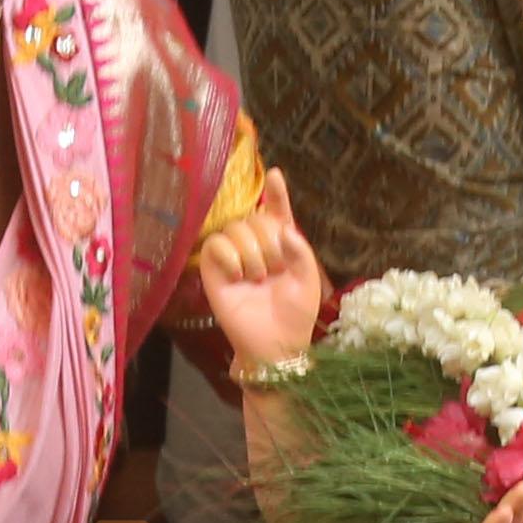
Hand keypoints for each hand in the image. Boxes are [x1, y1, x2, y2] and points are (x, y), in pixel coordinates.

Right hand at [195, 167, 329, 373]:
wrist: (276, 345)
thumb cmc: (295, 315)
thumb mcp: (308, 279)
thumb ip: (299, 249)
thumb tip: (281, 228)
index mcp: (281, 246)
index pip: (276, 212)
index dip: (276, 194)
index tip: (275, 176)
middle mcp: (256, 246)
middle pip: (255, 217)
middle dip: (268, 240)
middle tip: (275, 270)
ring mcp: (233, 257)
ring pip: (236, 228)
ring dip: (252, 251)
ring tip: (259, 278)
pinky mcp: (214, 271)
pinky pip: (215, 244)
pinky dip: (229, 255)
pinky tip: (239, 274)